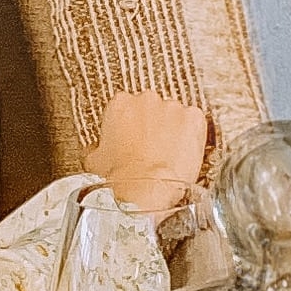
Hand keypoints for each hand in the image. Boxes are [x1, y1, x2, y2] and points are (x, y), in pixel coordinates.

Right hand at [87, 90, 211, 217]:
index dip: (130, 126)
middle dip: (153, 125)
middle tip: (152, 150)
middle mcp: (146, 99)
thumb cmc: (121, 178)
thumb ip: (97, 147)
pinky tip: (185, 154)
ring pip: (175, 115)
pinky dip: (193, 136)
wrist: (147, 191)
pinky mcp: (194, 118)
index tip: (132, 139)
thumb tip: (96, 151)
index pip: (126, 107)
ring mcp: (172, 107)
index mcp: (119, 104)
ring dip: (174, 131)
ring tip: (169, 156)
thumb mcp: (95, 162)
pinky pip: (195, 123)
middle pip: (152, 108)